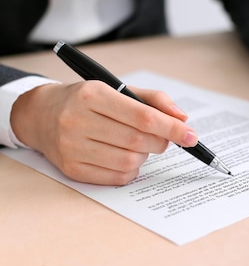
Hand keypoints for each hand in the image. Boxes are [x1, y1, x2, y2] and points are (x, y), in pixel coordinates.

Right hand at [10, 81, 197, 184]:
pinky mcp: (72, 170)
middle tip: (163, 139)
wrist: (40, 116)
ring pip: (130, 161)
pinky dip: (131, 169)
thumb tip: (182, 119)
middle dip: (161, 142)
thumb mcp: (115, 89)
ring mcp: (72, 148)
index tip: (191, 136)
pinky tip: (125, 157)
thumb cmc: (85, 101)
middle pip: (138, 141)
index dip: (171, 128)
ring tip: (138, 145)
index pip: (142, 116)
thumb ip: (153, 100)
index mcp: (92, 95)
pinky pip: (117, 177)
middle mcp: (78, 121)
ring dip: (145, 156)